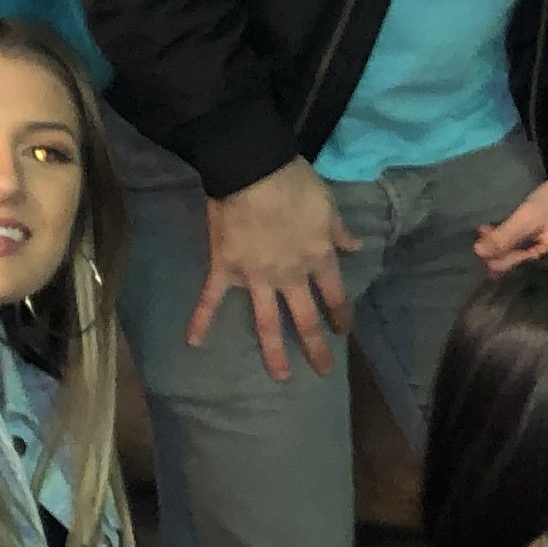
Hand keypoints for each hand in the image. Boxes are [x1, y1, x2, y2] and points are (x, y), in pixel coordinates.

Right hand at [196, 157, 356, 379]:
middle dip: (315, 347)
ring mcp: (256, 277)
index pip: (335, 296)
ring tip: (279, 377)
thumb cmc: (294, 183)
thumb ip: (339, 231)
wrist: (251, 169)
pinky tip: (193, 342)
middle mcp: (290, 276)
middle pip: (305, 319)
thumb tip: (355, 248)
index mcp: (318, 258)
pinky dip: (200, 320)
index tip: (343, 331)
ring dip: (273, 352)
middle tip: (323, 370)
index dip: (341, 315)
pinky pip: (210, 299)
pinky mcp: (225, 270)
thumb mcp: (328, 205)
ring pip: (265, 322)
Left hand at [473, 171, 547, 274]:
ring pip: (526, 263)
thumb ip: (505, 236)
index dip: (492, 261)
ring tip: (490, 231)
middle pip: (520, 271)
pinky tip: (508, 235)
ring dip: (506, 248)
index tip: (478, 247)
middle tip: (483, 235)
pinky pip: (536, 257)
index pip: (513, 273)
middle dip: (498, 254)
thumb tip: (477, 253)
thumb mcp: (531, 214)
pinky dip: (520, 246)